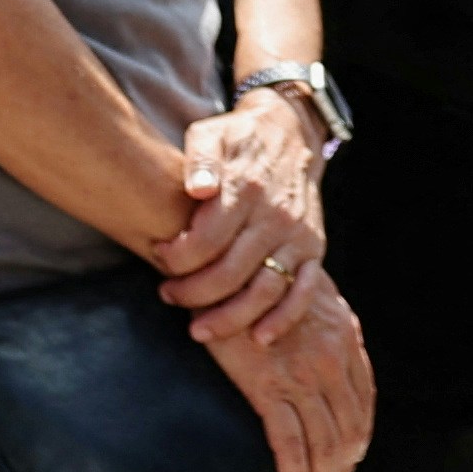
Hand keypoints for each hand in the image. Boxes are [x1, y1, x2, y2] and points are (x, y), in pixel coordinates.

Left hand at [152, 92, 326, 343]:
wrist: (290, 133)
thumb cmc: (238, 139)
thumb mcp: (211, 134)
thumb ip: (200, 159)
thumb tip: (196, 188)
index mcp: (246, 188)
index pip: (206, 240)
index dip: (177, 258)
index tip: (159, 258)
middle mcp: (275, 216)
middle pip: (230, 273)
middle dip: (193, 294)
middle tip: (168, 296)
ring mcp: (297, 237)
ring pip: (265, 291)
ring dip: (230, 318)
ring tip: (198, 329)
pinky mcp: (313, 250)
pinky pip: (304, 292)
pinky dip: (284, 319)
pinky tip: (259, 337)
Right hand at [202, 262, 372, 471]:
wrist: (228, 263)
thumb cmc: (259, 276)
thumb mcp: (307, 294)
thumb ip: (325, 324)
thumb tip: (330, 351)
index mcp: (344, 335)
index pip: (362, 397)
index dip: (359, 433)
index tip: (351, 455)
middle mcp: (331, 357)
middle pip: (347, 426)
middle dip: (341, 462)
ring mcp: (302, 374)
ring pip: (323, 440)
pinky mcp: (269, 386)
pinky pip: (289, 442)